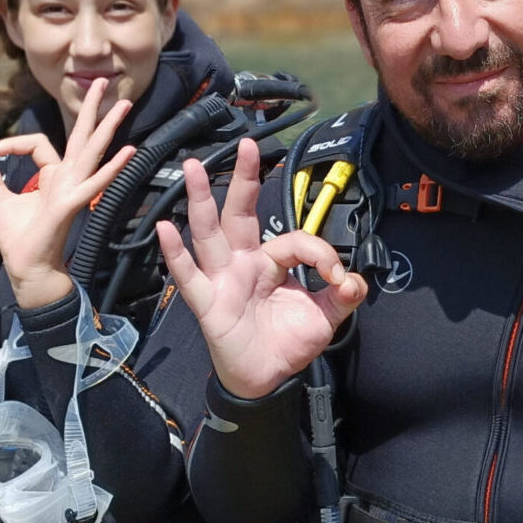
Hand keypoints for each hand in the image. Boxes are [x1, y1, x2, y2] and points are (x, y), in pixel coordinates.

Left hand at [0, 79, 136, 309]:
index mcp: (52, 176)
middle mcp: (67, 179)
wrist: (26, 267)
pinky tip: (127, 152)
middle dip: (92, 109)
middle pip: (82, 137)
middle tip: (103, 82)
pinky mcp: (71, 204)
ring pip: (93, 152)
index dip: (10, 142)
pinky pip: (94, 183)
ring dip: (108, 127)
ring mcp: (73, 190)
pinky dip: (111, 169)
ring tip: (122, 104)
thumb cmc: (18, 238)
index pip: (39, 143)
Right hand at [155, 137, 366, 399]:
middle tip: (247, 144)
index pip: (295, 241)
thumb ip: (343, 295)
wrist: (268, 378)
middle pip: (242, 214)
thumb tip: (357, 279)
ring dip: (203, 200)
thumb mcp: (325, 317)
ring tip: (192, 168)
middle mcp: (244, 262)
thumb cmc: (288, 342)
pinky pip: (188, 275)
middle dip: (245, 179)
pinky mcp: (208, 302)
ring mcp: (223, 279)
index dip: (321, 254)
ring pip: (210, 233)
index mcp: (272, 261)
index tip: (338, 278)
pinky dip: (176, 253)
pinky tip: (165, 230)